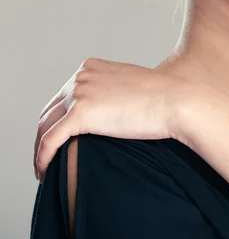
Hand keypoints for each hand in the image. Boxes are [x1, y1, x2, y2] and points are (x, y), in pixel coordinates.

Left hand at [33, 58, 188, 182]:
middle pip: (50, 110)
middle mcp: (81, 76)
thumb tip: (110, 112)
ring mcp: (80, 92)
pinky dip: (42, 158)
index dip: (58, 118)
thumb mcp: (132, 85)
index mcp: (91, 67)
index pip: (63, 95)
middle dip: (45, 134)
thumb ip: (114, 91)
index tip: (60, 138)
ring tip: (45, 168)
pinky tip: (44, 171)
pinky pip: (50, 140)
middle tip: (49, 156)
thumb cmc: (165, 97)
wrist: (177, 101)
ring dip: (40, 149)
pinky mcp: (81, 113)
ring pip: (44, 126)